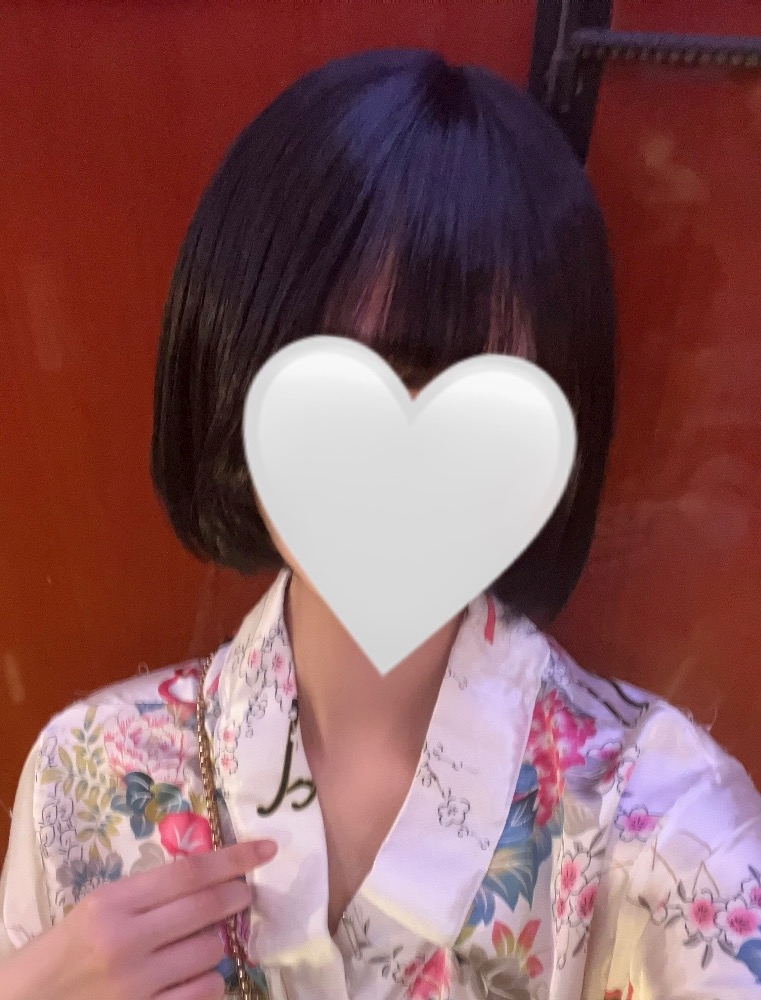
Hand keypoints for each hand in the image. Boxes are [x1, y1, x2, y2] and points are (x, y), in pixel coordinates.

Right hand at [0, 838, 275, 999]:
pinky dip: (210, 980)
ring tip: (204, 940)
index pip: (190, 873)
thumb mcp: (99, 908)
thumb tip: (211, 876)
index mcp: (113, 903)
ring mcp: (137, 985)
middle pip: (208, 908)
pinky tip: (197, 974)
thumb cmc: (65, 950)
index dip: (234, 858)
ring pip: (212, 952)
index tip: (266, 849)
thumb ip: (149, 893)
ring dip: (219, 943)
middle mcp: (127, 942)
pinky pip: (203, 993)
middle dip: (237, 896)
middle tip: (244, 893)